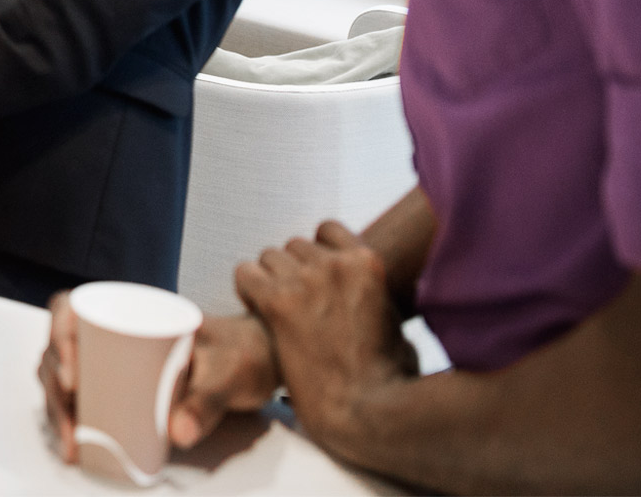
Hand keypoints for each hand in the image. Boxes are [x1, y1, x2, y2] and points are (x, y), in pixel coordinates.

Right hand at [41, 296, 278, 464]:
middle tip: (71, 426)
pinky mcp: (116, 385)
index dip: (58, 337)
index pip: (69, 309)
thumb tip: (177, 433)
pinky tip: (75, 444)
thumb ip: (205, 401)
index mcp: (129, 309)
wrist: (260, 362)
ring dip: (57, 408)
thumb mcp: (226, 372)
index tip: (72, 375)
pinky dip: (70, 418)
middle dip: (54, 387)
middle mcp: (110, 329)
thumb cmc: (241, 353)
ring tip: (72, 443)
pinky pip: (78, 396)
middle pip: (58, 348)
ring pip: (61, 374)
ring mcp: (108, 357)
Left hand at [234, 221, 416, 454]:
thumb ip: (377, 296)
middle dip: (293, 270)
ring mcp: (305, 281)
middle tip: (295, 303)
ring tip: (276, 309)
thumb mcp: (395, 324)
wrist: (366, 412)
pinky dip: (247, 289)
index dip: (317, 252)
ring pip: (269, 257)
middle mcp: (335, 264)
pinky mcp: (278, 303)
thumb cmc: (387, 379)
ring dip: (270, 279)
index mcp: (367, 263)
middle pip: (295, 244)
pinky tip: (257, 309)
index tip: (316, 275)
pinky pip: (245, 274)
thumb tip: (376, 298)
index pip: (326, 229)